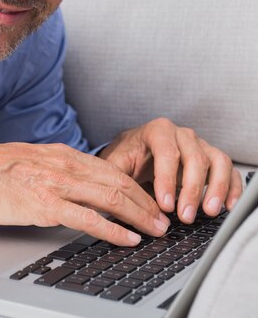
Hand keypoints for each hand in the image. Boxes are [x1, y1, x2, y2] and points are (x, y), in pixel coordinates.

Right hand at [0, 142, 170, 244]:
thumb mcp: (35, 161)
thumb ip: (59, 169)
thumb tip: (79, 183)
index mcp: (64, 154)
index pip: (111, 169)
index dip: (136, 186)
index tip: (151, 199)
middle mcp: (66, 165)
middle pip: (118, 181)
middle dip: (146, 201)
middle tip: (165, 218)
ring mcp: (57, 184)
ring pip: (110, 198)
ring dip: (138, 215)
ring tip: (156, 228)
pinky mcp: (45, 205)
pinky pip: (87, 218)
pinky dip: (113, 229)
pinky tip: (127, 238)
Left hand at [98, 118, 242, 221]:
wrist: (137, 149)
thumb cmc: (127, 156)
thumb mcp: (116, 163)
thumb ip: (116, 177)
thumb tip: (116, 201)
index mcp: (157, 131)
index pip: (166, 152)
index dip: (167, 179)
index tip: (164, 205)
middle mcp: (182, 134)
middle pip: (195, 158)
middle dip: (191, 190)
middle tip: (184, 216)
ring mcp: (200, 144)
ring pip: (216, 161)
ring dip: (216, 187)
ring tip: (208, 211)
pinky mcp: (212, 157)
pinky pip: (228, 169)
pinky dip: (231, 187)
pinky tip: (227, 206)